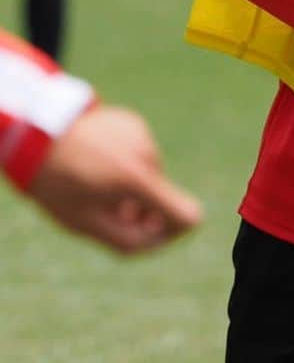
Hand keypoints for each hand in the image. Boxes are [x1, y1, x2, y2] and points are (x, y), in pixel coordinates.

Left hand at [27, 105, 202, 253]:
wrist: (36, 133)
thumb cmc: (57, 184)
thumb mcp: (85, 223)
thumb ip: (126, 239)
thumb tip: (156, 237)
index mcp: (137, 181)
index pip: (188, 216)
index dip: (173, 231)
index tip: (146, 232)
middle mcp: (148, 154)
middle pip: (160, 196)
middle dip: (141, 209)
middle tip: (104, 209)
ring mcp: (142, 134)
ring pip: (148, 174)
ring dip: (130, 185)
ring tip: (94, 181)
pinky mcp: (134, 123)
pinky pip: (139, 153)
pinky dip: (125, 163)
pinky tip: (96, 160)